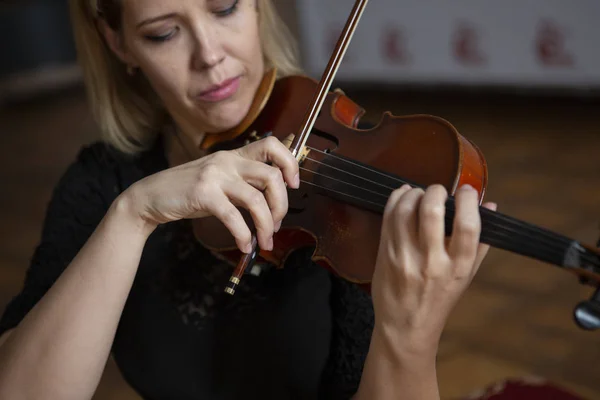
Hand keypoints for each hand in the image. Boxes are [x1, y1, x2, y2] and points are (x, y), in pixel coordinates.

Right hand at [123, 136, 298, 252]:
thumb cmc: (189, 192)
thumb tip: (274, 203)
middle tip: (278, 224)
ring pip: (257, 199)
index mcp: (234, 155)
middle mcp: (227, 161)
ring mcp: (215, 176)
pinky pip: (234, 217)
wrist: (151, 197)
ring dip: (267, 225)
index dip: (290, 163)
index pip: (272, 145)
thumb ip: (244, 183)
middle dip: (282, 205)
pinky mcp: (203, 194)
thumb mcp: (219, 179)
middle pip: (272, 177)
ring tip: (265, 241)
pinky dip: (244, 235)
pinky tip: (245, 245)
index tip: (293, 185)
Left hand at [371, 183, 496, 354]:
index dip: (468, 201)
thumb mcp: (466, 275)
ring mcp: (405, 258)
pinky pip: (388, 218)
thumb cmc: (438, 299)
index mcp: (458, 267)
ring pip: (406, 211)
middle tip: (438, 190)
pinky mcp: (385, 254)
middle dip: (436, 191)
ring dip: (413, 193)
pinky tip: (403, 197)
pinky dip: (396, 200)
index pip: (468, 226)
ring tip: (419, 194)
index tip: (467, 191)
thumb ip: (480, 241)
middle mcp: (431, 262)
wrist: (405, 326)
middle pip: (432, 212)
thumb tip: (491, 205)